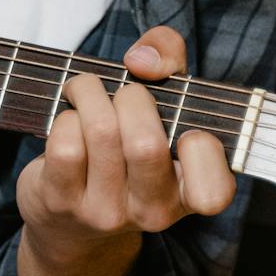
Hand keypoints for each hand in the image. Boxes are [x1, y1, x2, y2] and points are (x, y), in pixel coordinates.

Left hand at [16, 25, 236, 270]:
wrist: (71, 218)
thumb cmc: (129, 145)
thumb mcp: (163, 100)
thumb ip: (169, 56)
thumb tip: (142, 61)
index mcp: (189, 193)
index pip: (213, 192)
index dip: (202, 151)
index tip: (186, 130)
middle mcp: (153, 212)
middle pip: (145, 143)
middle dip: (131, 98)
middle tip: (125, 95)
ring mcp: (106, 212)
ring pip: (101, 133)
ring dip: (91, 94)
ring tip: (88, 92)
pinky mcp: (62, 203)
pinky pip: (65, 144)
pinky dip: (66, 117)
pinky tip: (69, 121)